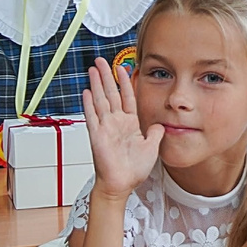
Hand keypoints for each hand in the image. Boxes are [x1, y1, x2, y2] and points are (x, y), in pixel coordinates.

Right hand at [81, 56, 161, 199]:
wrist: (121, 185)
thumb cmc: (133, 170)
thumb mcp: (151, 148)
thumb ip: (155, 134)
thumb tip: (160, 125)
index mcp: (129, 124)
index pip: (127, 97)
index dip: (125, 82)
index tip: (123, 67)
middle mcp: (116, 123)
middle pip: (110, 94)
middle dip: (106, 76)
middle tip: (101, 60)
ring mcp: (105, 128)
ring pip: (100, 100)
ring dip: (96, 84)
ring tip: (93, 69)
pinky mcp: (97, 136)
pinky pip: (92, 117)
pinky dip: (89, 104)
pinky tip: (86, 91)